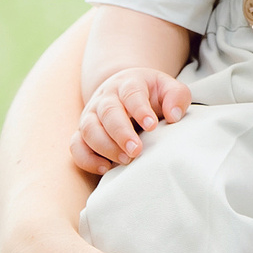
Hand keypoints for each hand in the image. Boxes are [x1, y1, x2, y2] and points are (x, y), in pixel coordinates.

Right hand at [71, 68, 190, 174]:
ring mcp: (91, 115)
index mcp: (128, 84)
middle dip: (121, 133)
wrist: (122, 90)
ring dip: (105, 147)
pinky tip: (105, 168)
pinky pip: (76, 146)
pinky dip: (87, 159)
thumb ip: (176, 97)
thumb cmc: (149, 93)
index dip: (140, 110)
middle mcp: (106, 98)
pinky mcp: (83, 133)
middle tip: (136, 150)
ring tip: (126, 161)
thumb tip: (174, 116)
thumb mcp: (167, 88)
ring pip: (89, 129)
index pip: (131, 94)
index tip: (152, 126)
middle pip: (108, 112)